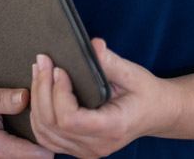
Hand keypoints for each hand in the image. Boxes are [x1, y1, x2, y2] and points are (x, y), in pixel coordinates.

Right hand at [0, 84, 50, 158]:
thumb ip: (5, 99)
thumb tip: (28, 97)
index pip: (33, 156)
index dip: (48, 147)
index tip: (56, 135)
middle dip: (39, 152)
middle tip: (47, 135)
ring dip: (24, 156)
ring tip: (32, 141)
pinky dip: (11, 156)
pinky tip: (16, 145)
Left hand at [29, 40, 181, 157]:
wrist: (156, 113)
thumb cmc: (145, 92)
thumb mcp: (133, 73)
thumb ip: (111, 61)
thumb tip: (94, 45)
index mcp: (112, 127)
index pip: (70, 119)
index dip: (58, 93)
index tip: (59, 69)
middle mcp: (98, 145)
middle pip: (52, 124)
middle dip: (42, 89)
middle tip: (42, 62)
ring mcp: (87, 150)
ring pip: (45, 132)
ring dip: (36, 100)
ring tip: (39, 72)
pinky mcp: (79, 148)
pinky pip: (47, 139)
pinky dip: (37, 117)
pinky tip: (39, 94)